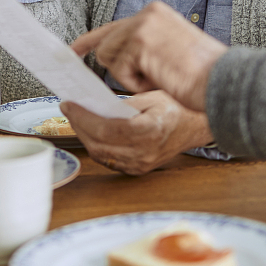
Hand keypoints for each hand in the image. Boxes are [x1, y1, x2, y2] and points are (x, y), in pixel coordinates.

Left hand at [61, 91, 212, 174]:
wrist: (196, 127)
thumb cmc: (178, 109)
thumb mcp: (151, 97)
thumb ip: (124, 104)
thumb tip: (96, 107)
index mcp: (148, 131)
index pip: (105, 129)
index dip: (82, 118)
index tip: (69, 105)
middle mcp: (144, 152)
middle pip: (98, 145)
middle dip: (79, 127)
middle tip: (70, 110)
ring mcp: (141, 164)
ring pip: (101, 155)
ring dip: (85, 137)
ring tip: (78, 120)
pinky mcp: (138, 169)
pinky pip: (110, 160)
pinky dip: (97, 146)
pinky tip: (91, 132)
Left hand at [70, 1, 226, 112]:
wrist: (222, 81)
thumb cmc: (202, 76)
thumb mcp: (167, 53)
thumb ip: (140, 49)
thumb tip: (109, 57)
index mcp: (155, 13)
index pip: (114, 25)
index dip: (91, 40)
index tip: (72, 50)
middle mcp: (147, 13)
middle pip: (105, 43)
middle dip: (117, 67)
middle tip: (147, 78)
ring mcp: (142, 25)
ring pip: (107, 57)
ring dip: (129, 77)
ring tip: (159, 77)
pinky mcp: (138, 41)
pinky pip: (118, 70)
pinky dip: (136, 83)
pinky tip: (159, 79)